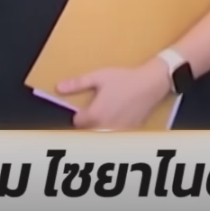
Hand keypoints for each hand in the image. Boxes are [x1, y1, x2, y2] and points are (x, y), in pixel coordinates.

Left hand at [57, 59, 172, 129]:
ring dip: (101, 127)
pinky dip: (114, 129)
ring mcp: (118, 130)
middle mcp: (105, 126)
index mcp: (95, 114)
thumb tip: (58, 87)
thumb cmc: (125, 79)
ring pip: (102, 134)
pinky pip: (116, 134)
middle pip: (89, 131)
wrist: (151, 83)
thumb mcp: (98, 76)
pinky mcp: (130, 131)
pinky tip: (119, 116)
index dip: (79, 113)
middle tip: (96, 109)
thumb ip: (77, 84)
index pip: (77, 122)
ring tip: (107, 113)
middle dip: (89, 122)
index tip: (85, 106)